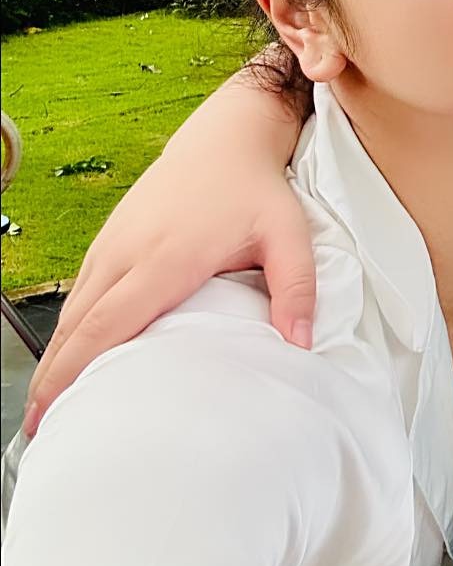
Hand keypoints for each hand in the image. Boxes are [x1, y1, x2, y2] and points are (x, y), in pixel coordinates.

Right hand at [25, 117, 314, 434]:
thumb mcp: (289, 234)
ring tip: (45, 404)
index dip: (74, 372)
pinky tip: (67, 354)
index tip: (52, 412)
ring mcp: (113, 242)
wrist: (227, 137)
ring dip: (55, 355)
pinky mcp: (111, 236)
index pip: (107, 325)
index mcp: (165, 258)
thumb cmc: (257, 189)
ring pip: (71, 308)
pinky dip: (68, 326)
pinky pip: (79, 289)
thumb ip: (297, 289)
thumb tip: (301, 345)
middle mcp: (128, 251)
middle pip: (77, 325)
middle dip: (52, 378)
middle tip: (38, 428)